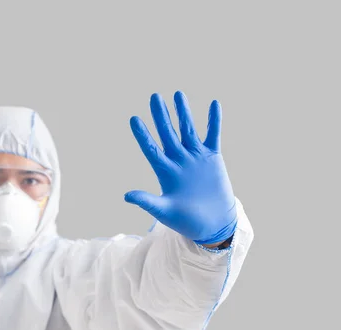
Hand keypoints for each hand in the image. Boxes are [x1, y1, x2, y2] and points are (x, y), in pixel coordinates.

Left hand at [124, 91, 236, 244]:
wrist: (213, 224)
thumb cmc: (186, 221)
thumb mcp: (164, 212)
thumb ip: (146, 201)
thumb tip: (126, 196)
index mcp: (165, 171)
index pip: (151, 148)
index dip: (142, 134)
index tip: (133, 119)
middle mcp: (179, 160)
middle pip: (168, 133)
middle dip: (161, 115)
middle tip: (154, 97)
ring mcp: (196, 157)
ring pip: (188, 129)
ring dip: (184, 112)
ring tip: (177, 94)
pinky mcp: (213, 157)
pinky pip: (213, 134)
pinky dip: (214, 120)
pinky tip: (214, 103)